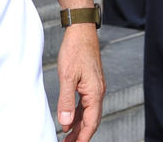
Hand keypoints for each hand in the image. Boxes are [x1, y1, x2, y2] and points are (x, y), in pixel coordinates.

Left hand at [55, 24, 104, 140]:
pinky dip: (78, 114)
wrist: (81, 31)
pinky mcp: (90, 82)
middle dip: (80, 135)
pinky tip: (70, 119)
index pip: (91, 123)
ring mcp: (95, 87)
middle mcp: (98, 92)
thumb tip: (65, 122)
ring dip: (78, 126)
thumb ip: (66, 101)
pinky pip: (85, 104)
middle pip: (91, 121)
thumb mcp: (67, 76)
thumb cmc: (75, 50)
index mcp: (95, 93)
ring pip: (88, 113)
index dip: (83, 138)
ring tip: (68, 137)